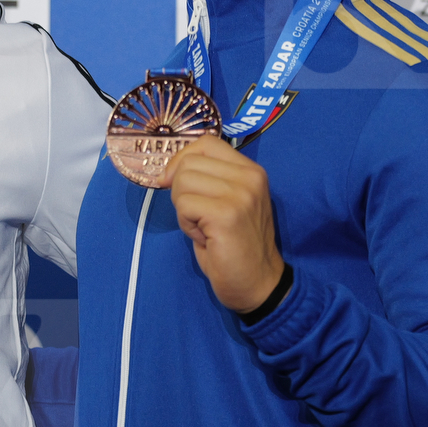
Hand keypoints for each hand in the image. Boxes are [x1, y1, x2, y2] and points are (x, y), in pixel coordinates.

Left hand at [164, 135, 285, 313]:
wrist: (258, 285)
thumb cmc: (237, 247)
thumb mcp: (227, 202)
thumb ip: (208, 180)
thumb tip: (169, 169)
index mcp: (251, 171)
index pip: (206, 142)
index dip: (182, 159)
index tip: (175, 182)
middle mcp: (249, 177)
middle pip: (188, 162)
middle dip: (181, 190)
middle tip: (200, 217)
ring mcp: (240, 194)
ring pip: (182, 182)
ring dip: (184, 209)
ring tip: (204, 228)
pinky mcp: (227, 214)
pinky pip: (184, 205)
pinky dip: (186, 224)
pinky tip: (205, 238)